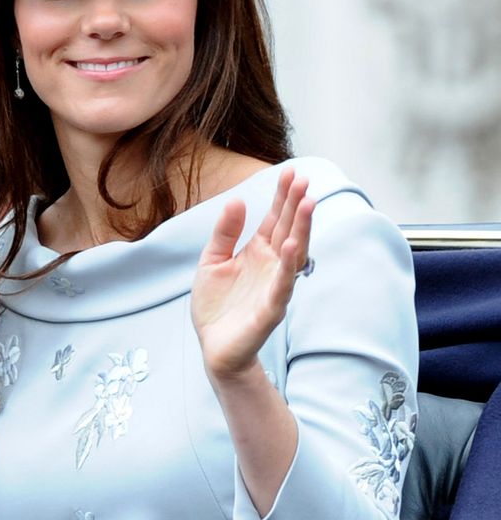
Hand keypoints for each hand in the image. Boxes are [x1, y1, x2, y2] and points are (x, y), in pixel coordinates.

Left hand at [191, 168, 313, 380]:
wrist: (213, 346)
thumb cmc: (216, 306)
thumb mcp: (212, 261)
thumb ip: (225, 233)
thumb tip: (237, 199)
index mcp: (258, 252)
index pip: (275, 219)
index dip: (282, 196)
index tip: (290, 172)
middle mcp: (271, 265)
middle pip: (288, 229)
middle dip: (296, 205)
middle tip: (304, 180)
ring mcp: (274, 286)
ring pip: (293, 253)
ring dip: (301, 229)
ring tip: (307, 204)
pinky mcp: (271, 309)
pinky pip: (282, 285)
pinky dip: (287, 266)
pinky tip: (290, 246)